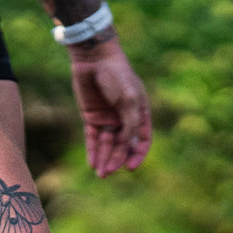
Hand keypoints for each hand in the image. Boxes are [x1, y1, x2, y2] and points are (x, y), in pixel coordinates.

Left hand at [67, 38, 150, 176]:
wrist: (94, 59)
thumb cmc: (116, 75)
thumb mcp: (128, 98)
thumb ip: (130, 122)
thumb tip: (128, 145)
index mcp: (140, 112)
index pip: (142, 140)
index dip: (137, 154)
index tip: (130, 167)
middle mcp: (124, 118)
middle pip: (122, 145)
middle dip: (117, 159)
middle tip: (109, 171)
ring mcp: (107, 118)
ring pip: (107, 144)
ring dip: (104, 158)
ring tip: (100, 173)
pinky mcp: (91, 117)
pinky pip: (92, 138)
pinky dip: (92, 151)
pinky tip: (92, 163)